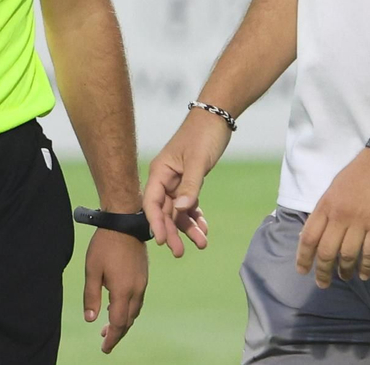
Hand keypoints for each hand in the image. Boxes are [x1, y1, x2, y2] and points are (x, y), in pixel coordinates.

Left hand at [82, 228, 148, 353]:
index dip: (112, 338)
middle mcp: (136, 290)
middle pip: (129, 320)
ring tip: (110, 326)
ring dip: (124, 321)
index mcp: (122, 291)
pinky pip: (138, 300)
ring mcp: (142, 282)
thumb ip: (91, 297)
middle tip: (104, 340)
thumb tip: (91, 319)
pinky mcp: (144, 275)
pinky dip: (128, 309)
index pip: (119, 323)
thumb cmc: (105, 246)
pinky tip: (118, 306)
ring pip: (135, 310)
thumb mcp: (92, 271)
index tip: (104, 348)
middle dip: (118, 332)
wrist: (125, 223)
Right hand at [142, 109, 230, 257]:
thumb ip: (190, 186)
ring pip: (178, 210)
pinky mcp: (189, 181)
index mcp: (160, 171)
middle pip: (164, 211)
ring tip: (202, 244)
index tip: (161, 241)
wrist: (218, 116)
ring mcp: (176, 181)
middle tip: (180, 253)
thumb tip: (181, 210)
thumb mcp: (198, 161)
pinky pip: (189, 204)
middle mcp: (165, 178)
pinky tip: (204, 229)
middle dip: (172, 231)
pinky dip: (195, 216)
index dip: (155, 223)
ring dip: (188, 227)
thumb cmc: (204, 134)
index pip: (151, 202)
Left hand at [296, 149, 369, 288]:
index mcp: (326, 204)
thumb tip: (313, 232)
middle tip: (323, 283)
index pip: (308, 237)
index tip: (302, 270)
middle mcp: (340, 215)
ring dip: (345, 271)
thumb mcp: (335, 188)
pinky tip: (364, 274)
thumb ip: (325, 210)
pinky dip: (366, 267)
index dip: (303, 257)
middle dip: (323, 271)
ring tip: (345, 277)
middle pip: (326, 251)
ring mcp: (360, 221)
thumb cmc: (360, 172)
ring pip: (347, 255)